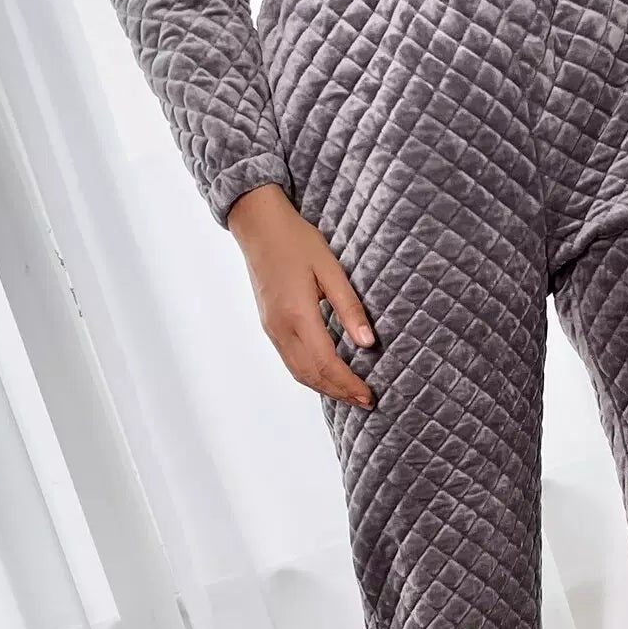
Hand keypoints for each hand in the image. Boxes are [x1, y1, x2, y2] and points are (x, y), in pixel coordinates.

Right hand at [228, 184, 375, 408]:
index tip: (370, 396)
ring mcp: (272, 329)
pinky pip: (291, 361)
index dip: (349, 384)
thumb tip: (368, 343)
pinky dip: (311, 376)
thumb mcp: (330, 269)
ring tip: (350, 395)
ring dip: (325, 388)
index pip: (326, 364)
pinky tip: (328, 376)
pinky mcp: (270, 325)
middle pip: (311, 376)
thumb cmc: (296, 241)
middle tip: (366, 402)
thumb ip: (349, 308)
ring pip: (299, 372)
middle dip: (340, 392)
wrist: (258, 226)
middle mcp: (280, 329)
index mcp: (297, 316)